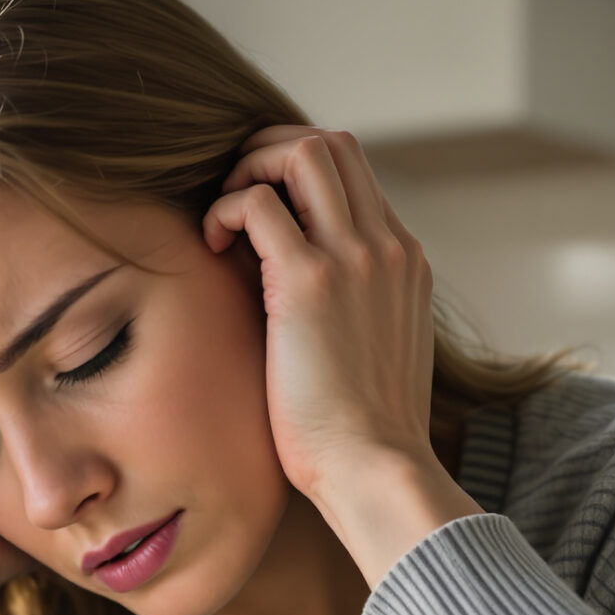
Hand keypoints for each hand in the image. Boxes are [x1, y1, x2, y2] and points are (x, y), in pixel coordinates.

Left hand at [203, 125, 477, 584]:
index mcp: (402, 261)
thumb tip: (297, 301)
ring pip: (301, 151)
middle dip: (268, 153)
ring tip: (222, 221)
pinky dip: (225, 210)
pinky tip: (212, 249)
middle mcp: (385, 246)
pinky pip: (257, 201)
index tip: (259, 214)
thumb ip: (349, 310)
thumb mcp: (369, 354)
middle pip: (330, 144)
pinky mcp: (310, 281)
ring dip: (248, 169)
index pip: (354, 174)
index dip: (297, 176)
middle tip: (232, 199)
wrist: (375, 470)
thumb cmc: (358, 435)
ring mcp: (353, 257)